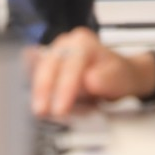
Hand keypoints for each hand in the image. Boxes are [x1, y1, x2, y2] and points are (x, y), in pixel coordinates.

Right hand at [30, 27, 146, 117]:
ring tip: (39, 111)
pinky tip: (33, 98)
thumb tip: (90, 80)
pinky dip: (35, 87)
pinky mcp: (48, 65)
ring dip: (38, 91)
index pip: (70, 64)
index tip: (60, 108)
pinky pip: (37, 74)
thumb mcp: (120, 77)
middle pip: (50, 64)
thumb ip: (107, 79)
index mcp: (83, 42)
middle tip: (42, 111)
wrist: (119, 75)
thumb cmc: (119, 75)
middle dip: (44, 89)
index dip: (64, 87)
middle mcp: (66, 44)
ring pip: (40, 69)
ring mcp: (55, 53)